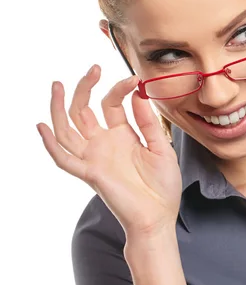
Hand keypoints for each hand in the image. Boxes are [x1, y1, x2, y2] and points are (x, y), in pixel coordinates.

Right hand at [37, 65, 182, 239]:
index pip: (110, 104)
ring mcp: (95, 158)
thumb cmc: (162, 185)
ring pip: (68, 130)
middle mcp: (104, 144)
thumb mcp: (162, 147)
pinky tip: (43, 126)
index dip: (118, 89)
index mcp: (122, 135)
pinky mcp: (90, 174)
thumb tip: (138, 93)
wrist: (159, 215)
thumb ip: (148, 122)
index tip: (133, 79)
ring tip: (58, 86)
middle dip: (85, 88)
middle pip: (83, 111)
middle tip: (93, 69)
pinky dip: (51, 145)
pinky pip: (64, 159)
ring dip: (59, 108)